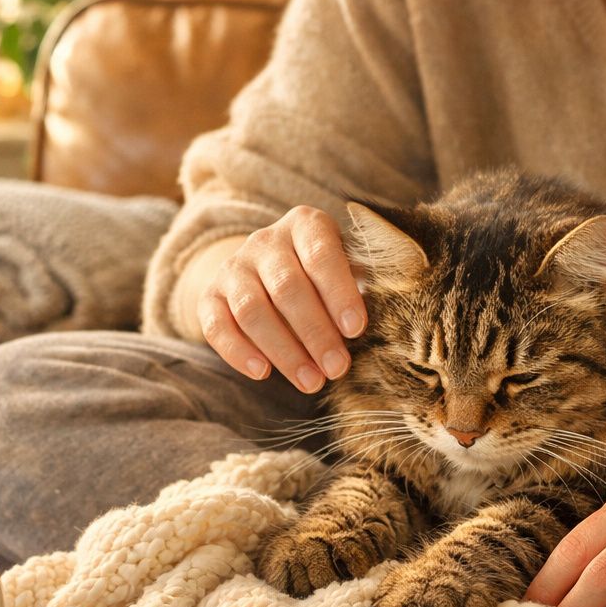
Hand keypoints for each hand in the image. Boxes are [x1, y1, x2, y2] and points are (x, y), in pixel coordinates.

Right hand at [197, 206, 365, 392]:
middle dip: (315, 332)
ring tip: (312, 382)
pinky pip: (217, 326)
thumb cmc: (324, 275)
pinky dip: (238, 352)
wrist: (264, 269)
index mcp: (306, 225)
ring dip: (284, 350)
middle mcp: (265, 240)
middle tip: (337, 369)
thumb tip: (395, 314)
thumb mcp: (348, 267)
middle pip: (286, 286)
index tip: (356, 330)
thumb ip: (367, 281)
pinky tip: (264, 374)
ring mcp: (234, 267)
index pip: (320, 253)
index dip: (338, 292)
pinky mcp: (210, 295)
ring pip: (252, 309)